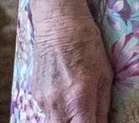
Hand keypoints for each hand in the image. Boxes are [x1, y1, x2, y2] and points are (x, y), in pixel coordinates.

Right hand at [24, 0, 111, 121]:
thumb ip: (102, 106)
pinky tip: (66, 93)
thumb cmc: (88, 46)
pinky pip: (47, 111)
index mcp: (79, 99)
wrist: (59, 25)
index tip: (98, 122)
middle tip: (86, 115)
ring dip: (67, 120)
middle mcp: (57, 104)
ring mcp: (43, 101)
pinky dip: (58, 110)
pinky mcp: (34, 95)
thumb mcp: (104, 75)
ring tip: (78, 105)